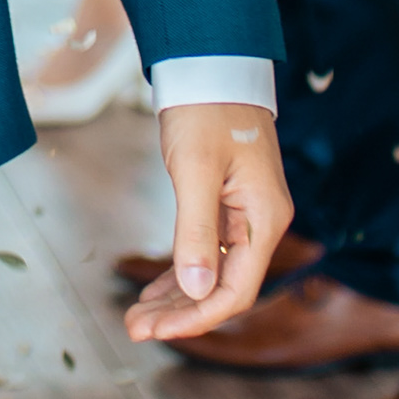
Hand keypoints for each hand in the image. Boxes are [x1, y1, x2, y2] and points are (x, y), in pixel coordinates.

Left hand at [122, 101, 289, 343]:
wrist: (210, 67)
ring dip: (175, 297)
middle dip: (180, 314)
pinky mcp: (227, 206)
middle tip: (134, 329)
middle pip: (223, 288)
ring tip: (136, 318)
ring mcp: (245, 216)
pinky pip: (204, 251)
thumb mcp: (195, 170)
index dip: (196, 317)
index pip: (235, 290)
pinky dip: (179, 272)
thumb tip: (193, 290)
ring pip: (211, 273)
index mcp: (264, 219)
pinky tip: (154, 291)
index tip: (157, 332)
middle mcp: (261, 224)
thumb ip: (195, 231)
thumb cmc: (205, 111)